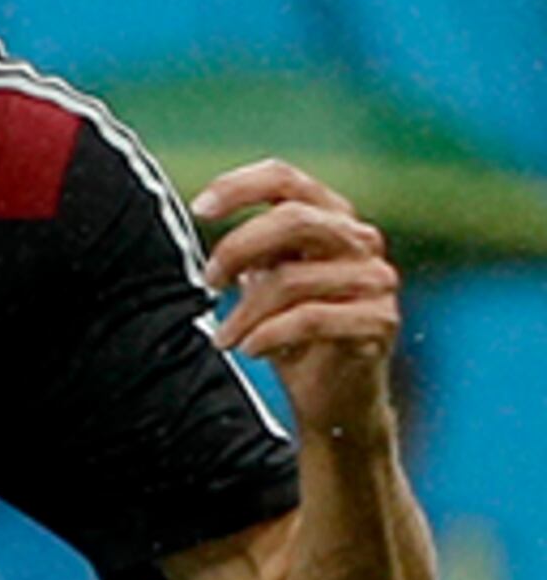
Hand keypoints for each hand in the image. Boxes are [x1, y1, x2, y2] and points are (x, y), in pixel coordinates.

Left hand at [196, 162, 401, 446]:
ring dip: (244, 311)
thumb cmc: (292, 332)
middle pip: (292, 219)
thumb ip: (251, 249)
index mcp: (332, 218)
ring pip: (292, 278)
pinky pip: (310, 318)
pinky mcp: (380, 321)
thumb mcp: (266, 280)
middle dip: (237, 249)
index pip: (286, 179)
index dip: (239, 186)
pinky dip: (268, 334)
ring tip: (224, 337)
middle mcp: (361, 240)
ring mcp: (376, 280)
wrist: (335, 400)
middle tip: (209, 281)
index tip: (199, 209)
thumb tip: (209, 217)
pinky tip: (250, 349)